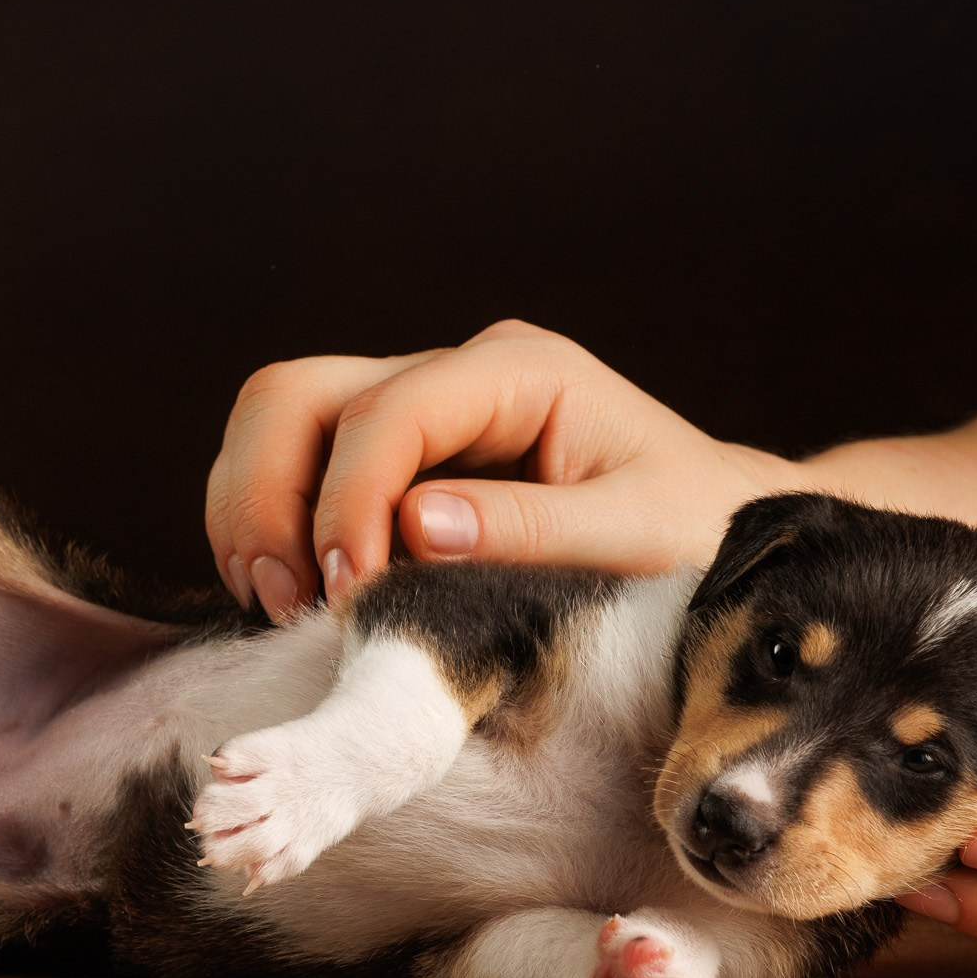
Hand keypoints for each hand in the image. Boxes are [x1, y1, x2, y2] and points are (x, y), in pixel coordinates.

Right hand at [204, 320, 789, 617]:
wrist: (722, 533)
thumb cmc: (696, 532)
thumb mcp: (636, 535)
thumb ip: (530, 529)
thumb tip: (412, 527)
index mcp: (519, 371)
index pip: (386, 411)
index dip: (347, 503)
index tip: (352, 594)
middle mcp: (456, 375)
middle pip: (297, 394)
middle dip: (269, 497)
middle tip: (288, 601)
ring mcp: (419, 410)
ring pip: (277, 421)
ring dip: (254, 513)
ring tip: (282, 606)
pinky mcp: (399, 461)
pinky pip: (295, 469)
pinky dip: (273, 530)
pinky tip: (298, 598)